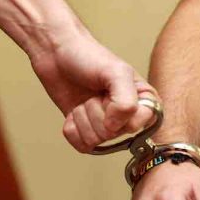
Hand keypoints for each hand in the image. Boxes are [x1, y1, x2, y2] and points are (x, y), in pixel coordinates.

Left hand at [30, 34, 157, 152]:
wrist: (56, 53)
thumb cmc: (88, 56)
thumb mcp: (116, 72)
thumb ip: (126, 102)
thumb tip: (114, 128)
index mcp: (143, 101)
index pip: (139, 125)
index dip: (120, 114)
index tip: (111, 96)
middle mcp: (126, 116)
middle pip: (113, 134)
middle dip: (97, 112)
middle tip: (95, 92)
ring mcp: (105, 124)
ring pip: (95, 140)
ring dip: (83, 117)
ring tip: (85, 98)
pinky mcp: (85, 130)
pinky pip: (81, 146)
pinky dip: (72, 128)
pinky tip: (74, 110)